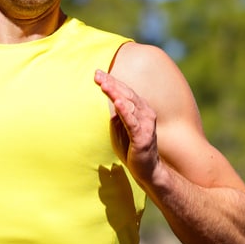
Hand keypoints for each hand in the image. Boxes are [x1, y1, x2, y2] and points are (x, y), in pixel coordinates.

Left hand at [94, 69, 159, 183]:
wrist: (147, 170)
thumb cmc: (132, 148)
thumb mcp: (120, 128)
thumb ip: (116, 115)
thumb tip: (111, 103)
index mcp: (140, 109)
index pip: (124, 91)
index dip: (111, 81)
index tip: (97, 73)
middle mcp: (145, 113)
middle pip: (126, 94)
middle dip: (111, 83)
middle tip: (97, 74)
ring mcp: (146, 124)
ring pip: (129, 105)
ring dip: (116, 93)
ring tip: (104, 84)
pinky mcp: (142, 137)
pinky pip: (132, 122)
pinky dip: (124, 111)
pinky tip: (117, 102)